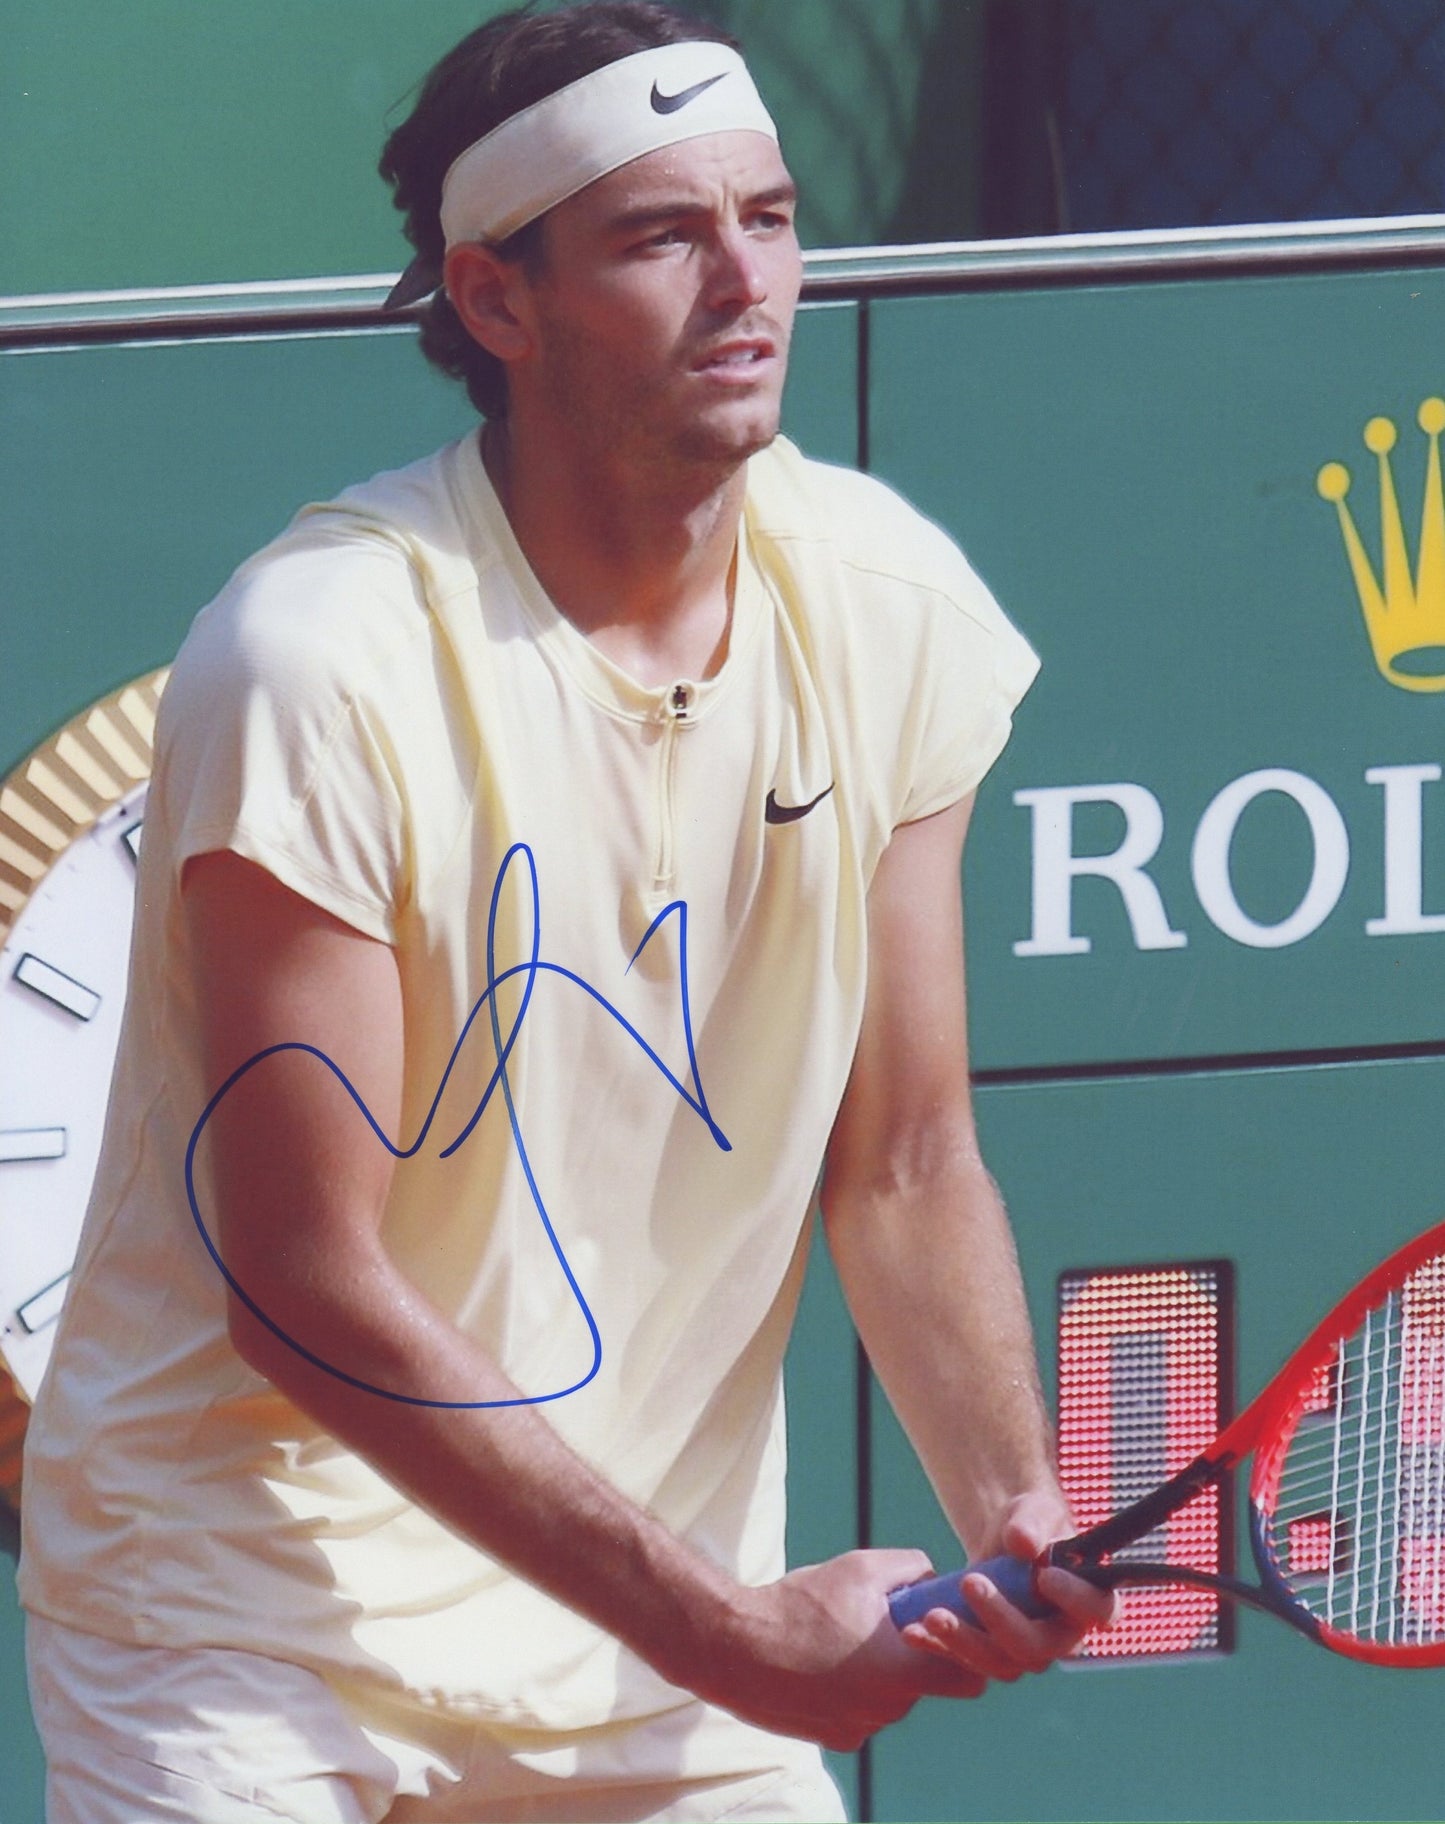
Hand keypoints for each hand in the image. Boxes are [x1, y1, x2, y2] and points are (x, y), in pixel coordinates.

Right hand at [705, 1549, 988, 1752]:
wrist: (736, 1649)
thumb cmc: (801, 1605)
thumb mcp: (861, 1567)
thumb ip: (911, 1567)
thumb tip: (932, 1576)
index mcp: (903, 1671)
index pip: (970, 1677)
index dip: (967, 1651)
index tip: (947, 1627)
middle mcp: (889, 1709)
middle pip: (923, 1681)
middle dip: (912, 1651)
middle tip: (881, 1620)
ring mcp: (862, 1728)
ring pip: (890, 1695)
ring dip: (879, 1669)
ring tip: (841, 1636)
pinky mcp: (836, 1737)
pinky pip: (861, 1710)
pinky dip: (852, 1688)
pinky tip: (821, 1660)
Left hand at [896, 1488, 1117, 1679]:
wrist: (1001, 1541)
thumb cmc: (1030, 1523)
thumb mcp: (1034, 1510)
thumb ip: (1033, 1523)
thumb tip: (1024, 1543)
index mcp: (1088, 1600)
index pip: (1096, 1609)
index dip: (1073, 1598)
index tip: (1043, 1576)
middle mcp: (1062, 1636)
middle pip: (1038, 1648)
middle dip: (1002, 1620)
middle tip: (970, 1581)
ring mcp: (1025, 1651)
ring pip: (1001, 1664)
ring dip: (964, 1643)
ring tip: (933, 1615)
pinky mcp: (992, 1655)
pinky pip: (967, 1664)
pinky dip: (938, 1649)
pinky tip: (912, 1632)